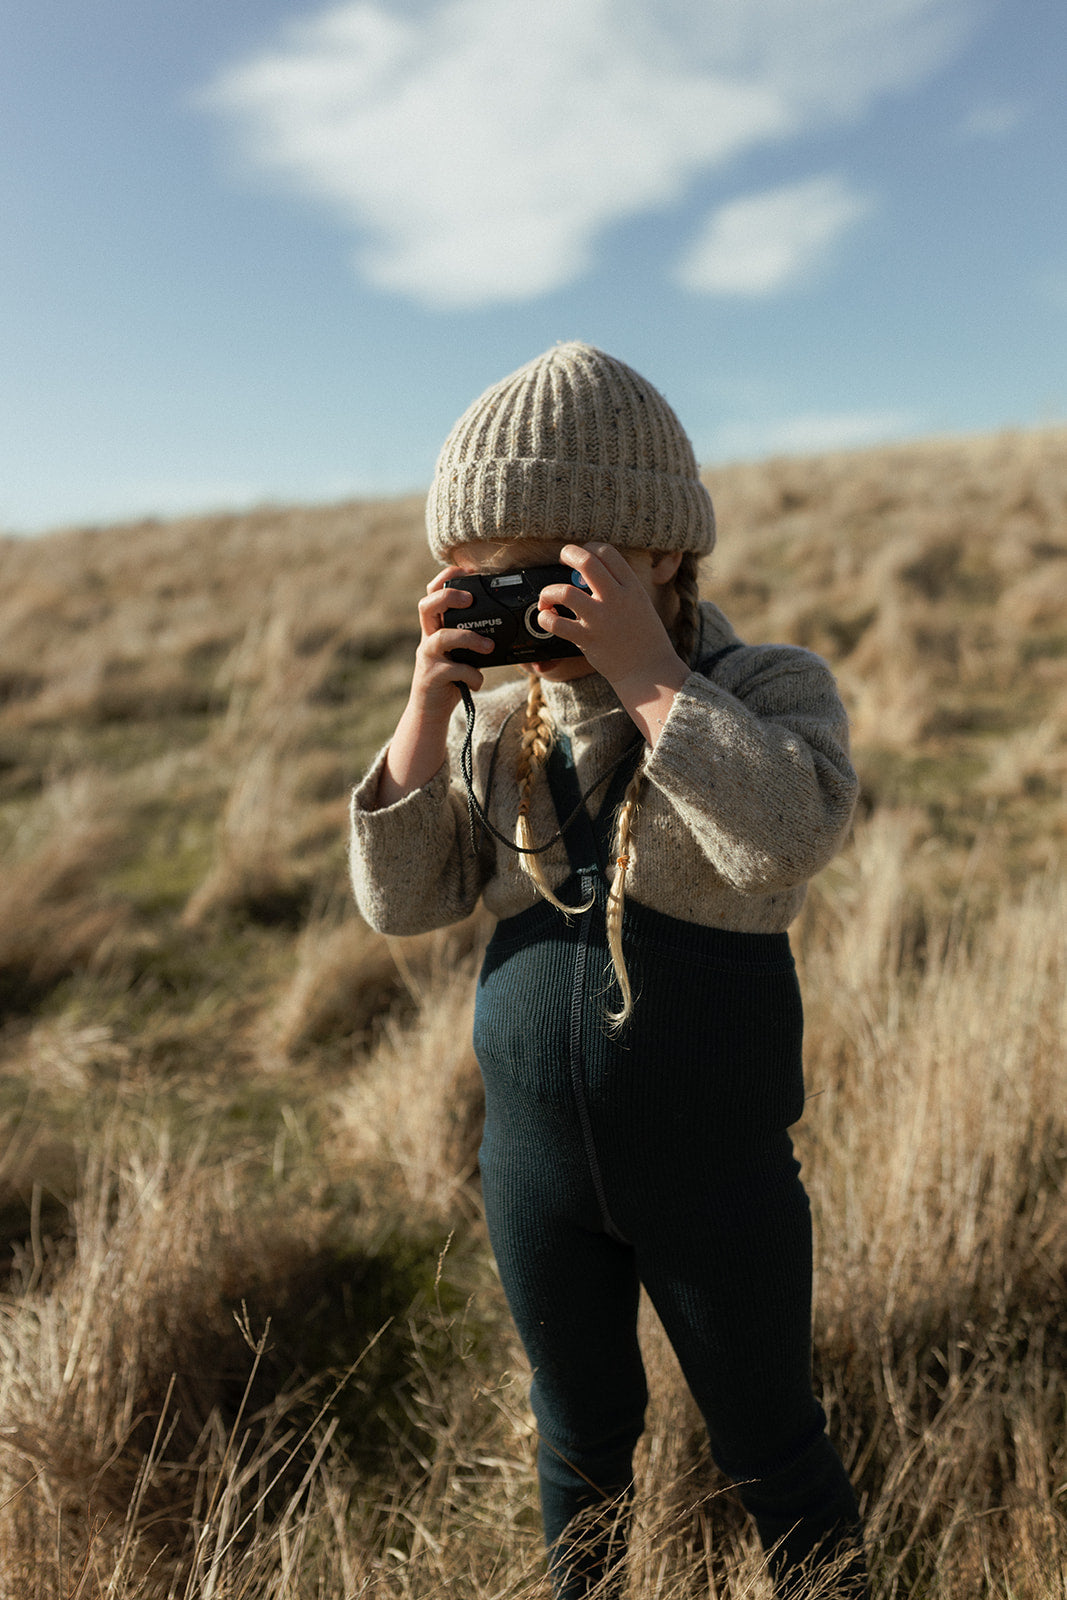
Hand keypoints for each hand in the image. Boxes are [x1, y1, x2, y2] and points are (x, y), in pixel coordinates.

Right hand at [411, 566, 494, 716]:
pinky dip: (473, 675)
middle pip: (426, 605)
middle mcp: (428, 639)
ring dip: (469, 638)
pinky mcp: (432, 677)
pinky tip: (478, 681)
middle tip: (469, 599)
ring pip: (442, 637)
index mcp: (435, 629)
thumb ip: (474, 640)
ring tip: (489, 647)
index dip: (446, 578)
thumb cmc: (451, 680)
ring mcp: (428, 658)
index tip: (467, 570)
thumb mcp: (462, 655)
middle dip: (448, 596)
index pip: (432, 594)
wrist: (430, 714)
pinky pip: (455, 670)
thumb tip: (510, 627)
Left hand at [536, 543, 689, 743]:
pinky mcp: (587, 640)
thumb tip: (593, 574)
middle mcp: (616, 599)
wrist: (650, 671)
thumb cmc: (645, 638)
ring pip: (565, 592)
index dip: (590, 548)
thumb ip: (621, 588)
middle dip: (568, 553)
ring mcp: (601, 619)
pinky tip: (546, 618)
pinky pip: (557, 624)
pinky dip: (545, 618)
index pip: (607, 552)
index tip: (582, 554)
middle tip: (561, 559)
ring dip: (549, 591)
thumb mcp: (641, 604)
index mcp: (632, 587)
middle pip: (586, 562)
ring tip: (547, 598)